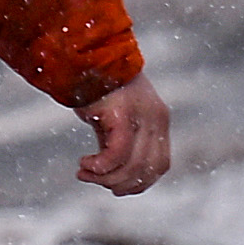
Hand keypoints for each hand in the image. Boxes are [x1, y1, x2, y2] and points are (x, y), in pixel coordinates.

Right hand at [75, 80, 173, 197]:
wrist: (83, 57)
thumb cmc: (95, 89)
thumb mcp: (114, 120)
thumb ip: (120, 143)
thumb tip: (112, 175)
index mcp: (159, 120)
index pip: (160, 165)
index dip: (139, 183)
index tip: (114, 188)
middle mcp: (156, 118)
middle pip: (147, 169)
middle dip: (119, 184)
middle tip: (92, 179)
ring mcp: (142, 115)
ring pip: (132, 165)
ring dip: (105, 177)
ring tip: (83, 172)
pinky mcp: (123, 113)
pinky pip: (117, 154)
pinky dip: (100, 166)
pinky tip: (84, 164)